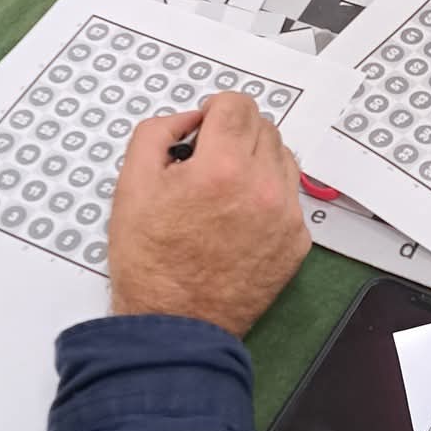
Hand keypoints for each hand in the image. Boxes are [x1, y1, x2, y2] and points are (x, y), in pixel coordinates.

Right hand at [108, 94, 310, 333]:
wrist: (175, 325)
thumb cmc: (149, 259)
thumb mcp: (132, 183)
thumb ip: (158, 133)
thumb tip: (190, 118)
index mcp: (223, 168)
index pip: (238, 105)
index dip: (216, 109)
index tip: (205, 125)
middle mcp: (264, 188)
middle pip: (264, 127)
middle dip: (236, 133)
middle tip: (209, 160)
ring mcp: (286, 217)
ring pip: (283, 158)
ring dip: (257, 160)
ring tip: (226, 188)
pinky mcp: (297, 242)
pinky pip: (290, 197)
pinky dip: (269, 196)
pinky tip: (240, 218)